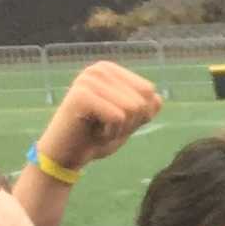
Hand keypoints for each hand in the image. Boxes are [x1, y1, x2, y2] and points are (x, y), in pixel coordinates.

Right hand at [36, 58, 162, 175]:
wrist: (65, 156)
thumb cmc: (95, 138)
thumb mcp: (128, 122)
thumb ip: (145, 109)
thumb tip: (159, 98)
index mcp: (110, 70)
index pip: (149, 92)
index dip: (138, 115)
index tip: (113, 120)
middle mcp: (99, 69)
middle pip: (143, 100)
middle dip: (129, 123)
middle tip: (104, 127)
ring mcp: (88, 80)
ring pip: (133, 108)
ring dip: (119, 129)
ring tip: (98, 129)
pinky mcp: (82, 95)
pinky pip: (118, 117)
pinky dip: (110, 133)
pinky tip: (92, 133)